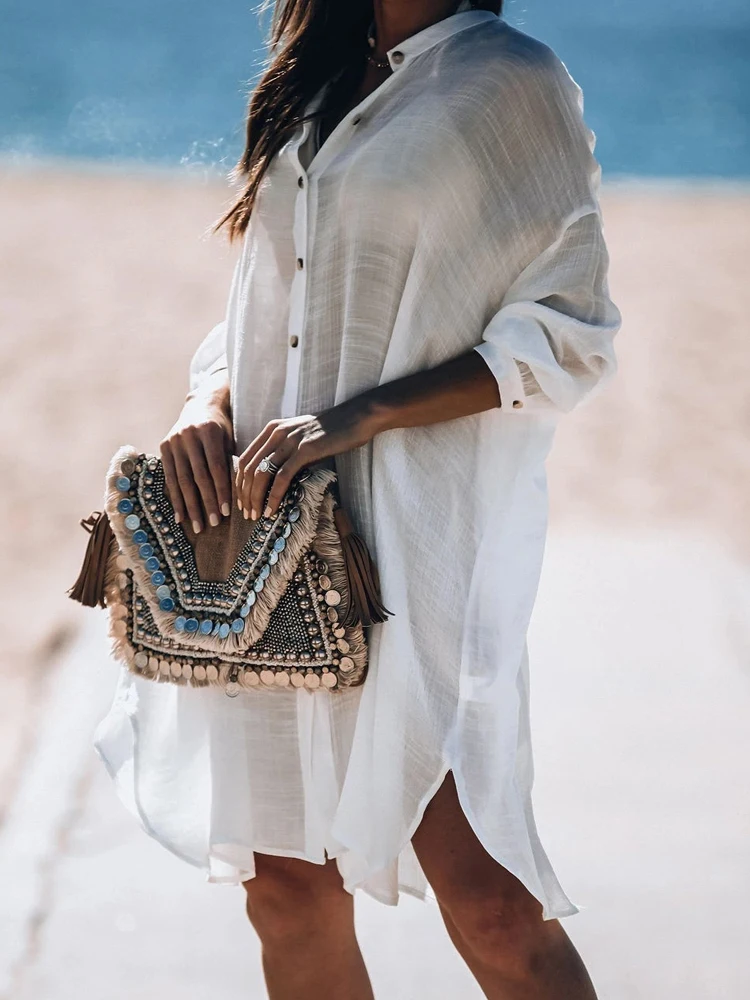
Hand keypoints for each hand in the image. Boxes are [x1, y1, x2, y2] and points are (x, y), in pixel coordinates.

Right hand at [160, 374, 233, 532]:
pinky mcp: (164, 447)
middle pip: (198, 476)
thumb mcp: (230, 439)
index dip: (221, 491)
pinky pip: (170, 478)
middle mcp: (188, 435)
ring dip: (190, 506)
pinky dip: (175, 498)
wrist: (201, 403)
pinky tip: (180, 516)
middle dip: (206, 503)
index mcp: (209, 432)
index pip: (216, 467)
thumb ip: (230, 463)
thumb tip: (239, 498)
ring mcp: (174, 441)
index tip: (227, 512)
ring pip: (182, 480)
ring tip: (197, 526)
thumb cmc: (223, 427)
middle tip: (213, 524)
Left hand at [236, 401, 376, 519]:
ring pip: (262, 474)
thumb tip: (272, 479)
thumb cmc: (331, 432)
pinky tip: (272, 509)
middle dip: (245, 494)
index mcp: (272, 429)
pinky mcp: (305, 450)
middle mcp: (277, 433)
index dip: (240, 483)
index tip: (242, 502)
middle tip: (247, 514)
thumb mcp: (300, 438)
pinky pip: (282, 477)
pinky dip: (274, 496)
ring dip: (256, 498)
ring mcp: (290, 441)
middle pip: (250, 468)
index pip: (246, 459)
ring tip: (257, 515)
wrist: (356, 418)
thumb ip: (284, 452)